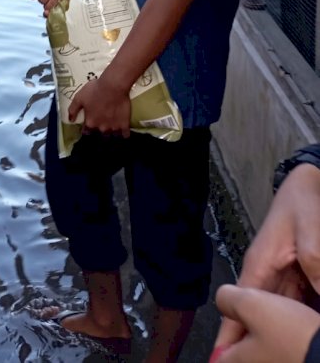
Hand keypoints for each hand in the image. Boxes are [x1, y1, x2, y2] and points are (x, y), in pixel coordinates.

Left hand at [69, 75, 130, 135]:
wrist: (113, 86)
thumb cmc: (95, 90)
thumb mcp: (79, 97)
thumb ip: (73, 110)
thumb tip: (70, 120)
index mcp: (90, 122)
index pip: (86, 132)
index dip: (86, 129)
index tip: (87, 126)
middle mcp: (101, 128)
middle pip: (99, 135)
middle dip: (98, 132)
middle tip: (100, 126)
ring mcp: (114, 127)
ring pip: (111, 136)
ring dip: (110, 134)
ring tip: (111, 129)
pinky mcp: (124, 125)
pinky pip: (125, 135)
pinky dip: (124, 134)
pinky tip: (123, 132)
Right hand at [214, 163, 319, 349]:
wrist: (310, 185)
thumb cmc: (302, 202)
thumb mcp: (309, 232)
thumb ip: (314, 263)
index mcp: (259, 266)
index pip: (238, 308)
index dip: (229, 337)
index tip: (219, 360)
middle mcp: (267, 277)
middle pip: (258, 319)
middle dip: (258, 345)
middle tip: (268, 361)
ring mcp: (282, 281)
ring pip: (280, 317)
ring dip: (282, 334)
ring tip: (287, 353)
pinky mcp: (299, 281)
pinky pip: (298, 308)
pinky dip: (301, 322)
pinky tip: (309, 332)